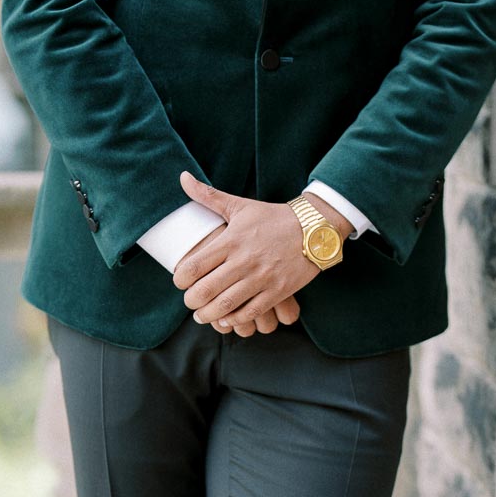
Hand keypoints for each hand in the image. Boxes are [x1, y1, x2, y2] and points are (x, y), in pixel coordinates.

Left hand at [173, 173, 351, 335]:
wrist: (315, 228)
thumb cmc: (273, 217)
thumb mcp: (240, 205)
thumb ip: (208, 195)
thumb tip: (183, 177)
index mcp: (231, 240)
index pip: (193, 267)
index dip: (180, 280)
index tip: (181, 281)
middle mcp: (244, 261)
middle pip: (205, 291)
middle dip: (191, 302)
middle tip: (190, 302)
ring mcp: (262, 278)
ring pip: (225, 306)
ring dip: (208, 315)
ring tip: (202, 315)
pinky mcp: (278, 291)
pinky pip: (250, 312)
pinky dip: (235, 319)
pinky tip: (227, 318)